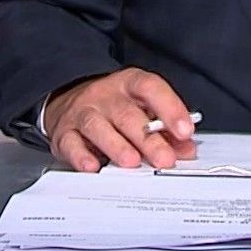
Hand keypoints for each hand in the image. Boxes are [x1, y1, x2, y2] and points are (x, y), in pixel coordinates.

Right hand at [42, 68, 199, 171]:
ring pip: (97, 126)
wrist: (68, 100)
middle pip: (126, 114)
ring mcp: (82, 112)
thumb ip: (165, 130)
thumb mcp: (141, 108)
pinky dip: (81, 156)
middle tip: (164, 159)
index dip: (170, 108)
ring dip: (116, 145)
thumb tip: (186, 150)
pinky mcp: (64, 132)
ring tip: (132, 162)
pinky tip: (92, 166)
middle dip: (147, 139)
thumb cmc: (113, 107)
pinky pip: (71, 143)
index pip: (150, 88)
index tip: (185, 130)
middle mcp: (105, 96)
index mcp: (128, 84)